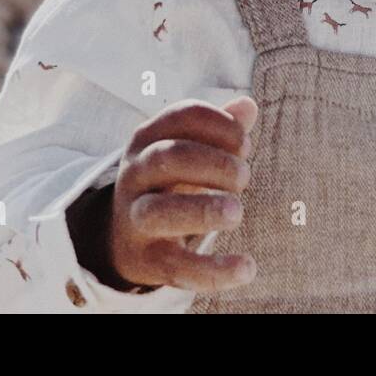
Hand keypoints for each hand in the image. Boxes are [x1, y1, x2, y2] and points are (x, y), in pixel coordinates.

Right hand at [107, 97, 257, 291]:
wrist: (127, 233)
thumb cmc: (172, 178)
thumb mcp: (190, 147)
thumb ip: (220, 127)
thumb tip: (248, 105)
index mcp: (149, 137)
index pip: (183, 116)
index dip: (220, 125)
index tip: (245, 145)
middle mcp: (136, 173)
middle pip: (170, 157)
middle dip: (215, 163)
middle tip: (245, 177)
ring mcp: (136, 217)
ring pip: (161, 211)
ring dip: (204, 210)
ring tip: (237, 212)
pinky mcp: (147, 259)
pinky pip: (177, 265)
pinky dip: (214, 270)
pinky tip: (247, 268)